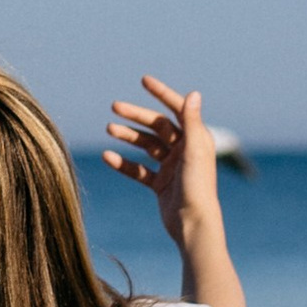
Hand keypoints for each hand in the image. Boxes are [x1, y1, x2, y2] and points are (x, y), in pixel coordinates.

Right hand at [102, 72, 221, 252]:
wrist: (193, 225)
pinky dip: (124, 163)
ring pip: (146, 146)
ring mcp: (171, 167)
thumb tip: (194, 93)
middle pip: (157, 126)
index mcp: (195, 139)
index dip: (161, 93)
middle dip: (136, 116)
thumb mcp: (193, 151)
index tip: (143, 81)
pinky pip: (139, 169)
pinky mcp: (160, 184)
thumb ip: (191, 122)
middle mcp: (184, 150)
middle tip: (114, 107)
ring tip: (109, 129)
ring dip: (128, 136)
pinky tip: (108, 157)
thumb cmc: (198, 187)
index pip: (177, 109)